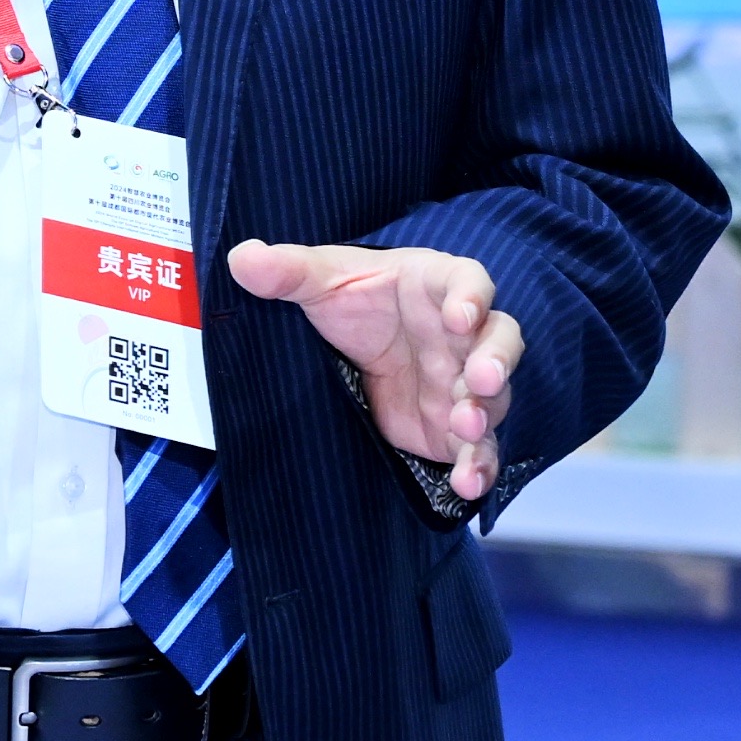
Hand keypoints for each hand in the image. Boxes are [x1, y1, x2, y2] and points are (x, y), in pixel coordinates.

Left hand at [227, 240, 519, 500]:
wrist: (354, 353)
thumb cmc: (351, 301)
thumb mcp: (319, 283)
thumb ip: (288, 272)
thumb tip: (241, 258)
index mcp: (437, 287)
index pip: (468, 282)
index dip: (470, 298)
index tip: (460, 317)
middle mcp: (463, 336)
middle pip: (499, 340)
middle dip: (495, 360)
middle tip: (480, 379)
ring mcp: (464, 383)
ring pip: (493, 396)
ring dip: (485, 412)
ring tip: (466, 427)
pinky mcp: (455, 428)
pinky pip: (480, 448)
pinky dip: (479, 466)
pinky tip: (468, 483)